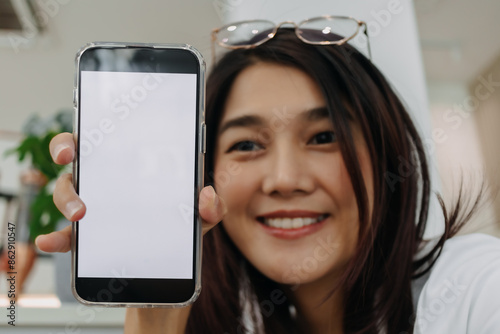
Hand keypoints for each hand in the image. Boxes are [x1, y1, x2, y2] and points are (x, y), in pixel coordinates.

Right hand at [35, 132, 226, 252]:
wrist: (171, 258)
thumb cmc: (181, 224)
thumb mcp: (200, 215)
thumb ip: (211, 205)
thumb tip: (206, 195)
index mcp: (129, 165)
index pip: (99, 139)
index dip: (81, 135)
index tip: (75, 141)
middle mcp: (105, 179)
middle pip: (75, 158)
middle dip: (65, 155)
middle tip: (72, 163)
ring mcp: (93, 206)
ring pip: (67, 192)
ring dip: (66, 199)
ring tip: (80, 214)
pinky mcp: (88, 236)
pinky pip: (67, 236)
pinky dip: (56, 239)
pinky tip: (50, 242)